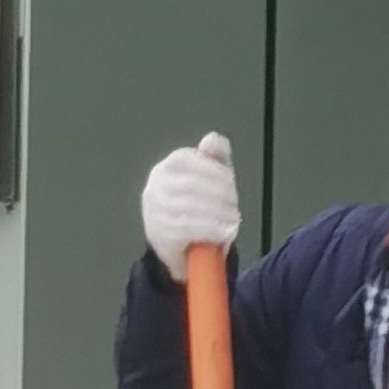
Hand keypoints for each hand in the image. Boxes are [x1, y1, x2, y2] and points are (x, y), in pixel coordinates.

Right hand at [142, 133, 240, 277]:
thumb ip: (215, 156)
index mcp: (168, 166)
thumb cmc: (199, 207)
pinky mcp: (158, 233)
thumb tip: (211, 138)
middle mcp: (155, 186)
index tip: (231, 183)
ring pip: (189, 207)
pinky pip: (186, 228)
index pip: (190, 161)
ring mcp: (154, 210)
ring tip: (234, 220)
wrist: (183, 250)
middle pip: (190, 184)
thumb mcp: (212, 179)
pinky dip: (210, 229)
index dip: (214, 171)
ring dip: (217, 214)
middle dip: (218, 195)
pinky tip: (225, 232)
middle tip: (235, 205)